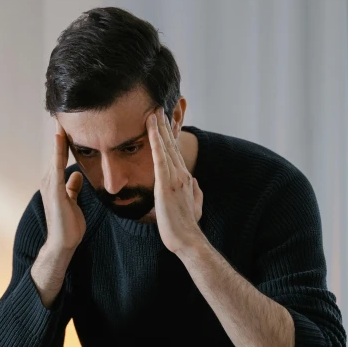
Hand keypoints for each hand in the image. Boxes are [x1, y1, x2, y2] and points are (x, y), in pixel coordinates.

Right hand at [38, 119, 85, 252]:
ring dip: (58, 137)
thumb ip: (73, 188)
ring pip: (55, 155)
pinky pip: (57, 166)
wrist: (63, 244)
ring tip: (61, 118)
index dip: (63, 140)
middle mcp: (49, 180)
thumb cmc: (68, 226)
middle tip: (62, 111)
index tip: (67, 122)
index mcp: (55, 183)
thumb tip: (77, 176)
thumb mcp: (73, 202)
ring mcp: (50, 185)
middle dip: (59, 133)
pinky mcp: (54, 191)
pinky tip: (61, 138)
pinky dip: (59, 151)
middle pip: (55, 152)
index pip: (60, 156)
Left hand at [147, 107, 203, 253]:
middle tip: (158, 107)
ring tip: (153, 111)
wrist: (187, 239)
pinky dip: (156, 140)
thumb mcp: (194, 206)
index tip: (165, 122)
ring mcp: (175, 177)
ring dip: (160, 128)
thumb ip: (195, 192)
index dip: (170, 136)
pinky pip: (159, 157)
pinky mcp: (166, 183)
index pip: (175, 153)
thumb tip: (195, 183)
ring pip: (166, 146)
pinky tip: (152, 128)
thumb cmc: (187, 226)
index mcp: (184, 179)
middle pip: (171, 145)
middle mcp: (181, 174)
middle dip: (165, 126)